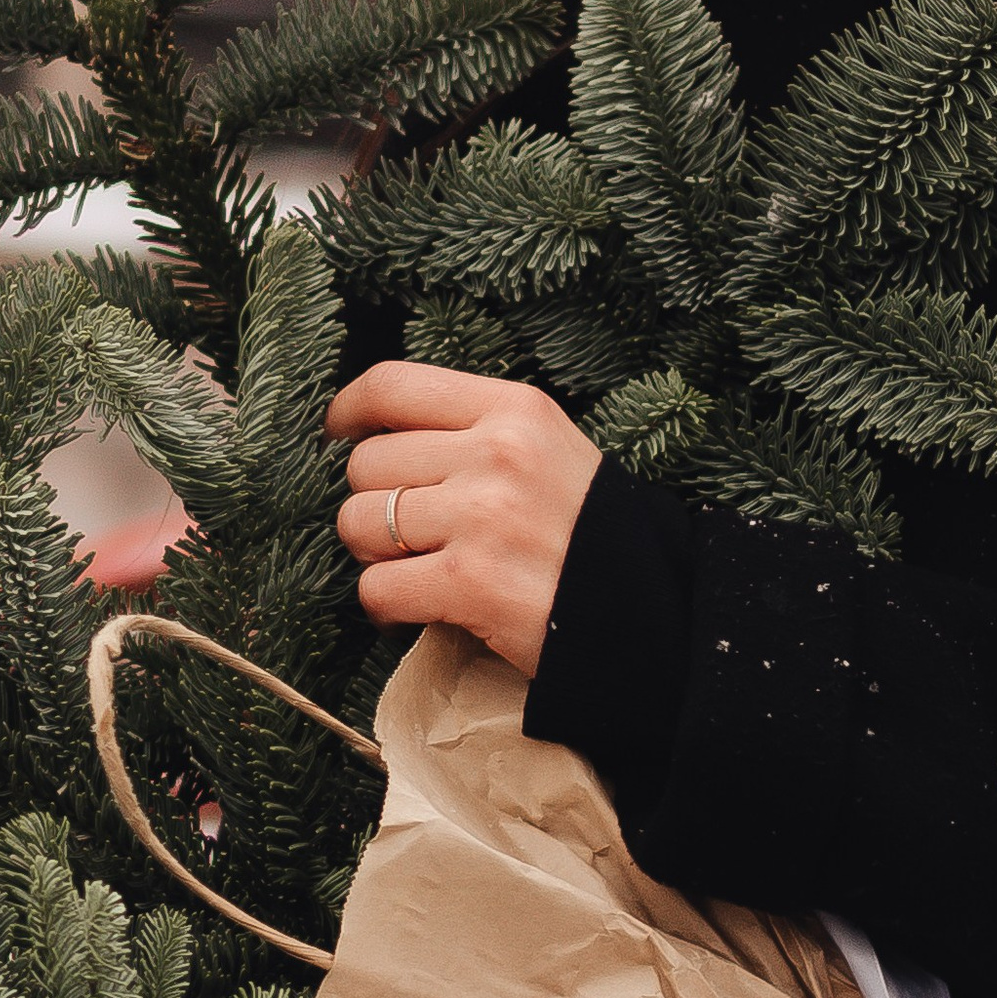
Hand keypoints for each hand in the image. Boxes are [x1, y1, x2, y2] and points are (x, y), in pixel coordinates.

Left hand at [329, 361, 603, 677]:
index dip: (351, 410)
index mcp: (516, 409)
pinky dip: (386, 605)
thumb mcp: (552, 450)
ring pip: (359, 522)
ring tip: (416, 569)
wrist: (656, 613)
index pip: (395, 385)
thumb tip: (378, 435)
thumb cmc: (595, 534)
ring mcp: (482, 517)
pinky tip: (416, 609)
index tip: (340, 431)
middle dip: (376, 502)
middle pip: (368, 463)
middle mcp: (496, 453)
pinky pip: (375, 587)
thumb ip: (478, 433)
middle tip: (412, 534)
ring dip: (375, 554)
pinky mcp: (470, 582)